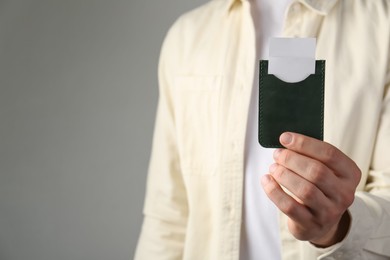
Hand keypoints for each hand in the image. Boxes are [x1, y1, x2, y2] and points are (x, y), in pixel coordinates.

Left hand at [261, 132, 360, 246]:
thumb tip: (285, 139)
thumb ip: (310, 155)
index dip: (304, 144)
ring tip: (273, 167)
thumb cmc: (318, 187)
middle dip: (291, 159)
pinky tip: (266, 180)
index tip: (284, 137)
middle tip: (277, 154)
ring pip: (304, 190)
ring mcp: (329, 212)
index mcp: (350, 174)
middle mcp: (344, 194)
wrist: (320, 222)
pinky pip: (290, 206)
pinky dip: (274, 191)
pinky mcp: (311, 225)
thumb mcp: (324, 170)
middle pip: (316, 171)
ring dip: (284, 175)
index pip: (329, 154)